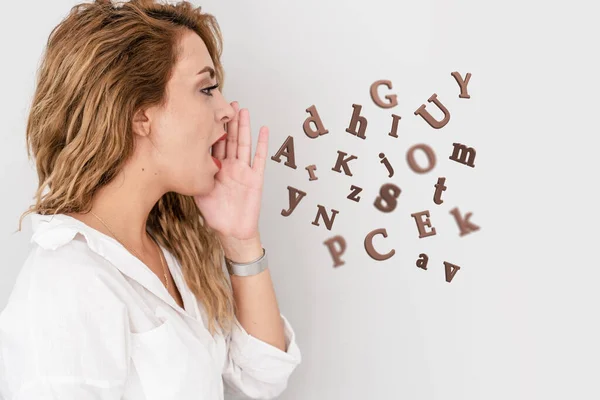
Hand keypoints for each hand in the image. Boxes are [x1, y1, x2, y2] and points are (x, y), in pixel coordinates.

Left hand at [194, 102, 268, 240]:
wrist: (232, 231)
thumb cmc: (216, 215)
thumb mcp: (198, 192)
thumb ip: (193, 176)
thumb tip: (176, 161)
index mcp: (215, 169)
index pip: (213, 144)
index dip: (211, 128)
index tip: (207, 111)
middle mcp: (230, 167)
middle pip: (229, 139)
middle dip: (228, 121)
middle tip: (226, 102)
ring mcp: (243, 171)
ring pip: (243, 144)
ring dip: (244, 127)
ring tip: (243, 110)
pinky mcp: (255, 178)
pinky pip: (259, 158)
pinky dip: (262, 144)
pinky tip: (263, 130)